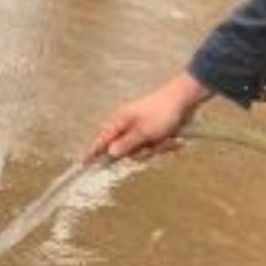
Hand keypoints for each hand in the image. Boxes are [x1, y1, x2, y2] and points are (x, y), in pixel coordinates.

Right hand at [83, 71, 211, 163]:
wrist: (185, 99)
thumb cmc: (162, 113)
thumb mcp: (144, 131)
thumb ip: (126, 144)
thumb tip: (109, 153)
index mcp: (119, 123)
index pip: (99, 141)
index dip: (91, 154)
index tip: (81, 166)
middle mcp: (127, 127)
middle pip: (124, 152)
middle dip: (140, 153)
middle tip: (151, 145)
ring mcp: (140, 130)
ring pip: (141, 152)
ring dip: (155, 149)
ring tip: (166, 138)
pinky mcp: (153, 133)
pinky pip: (153, 148)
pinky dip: (163, 145)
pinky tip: (173, 138)